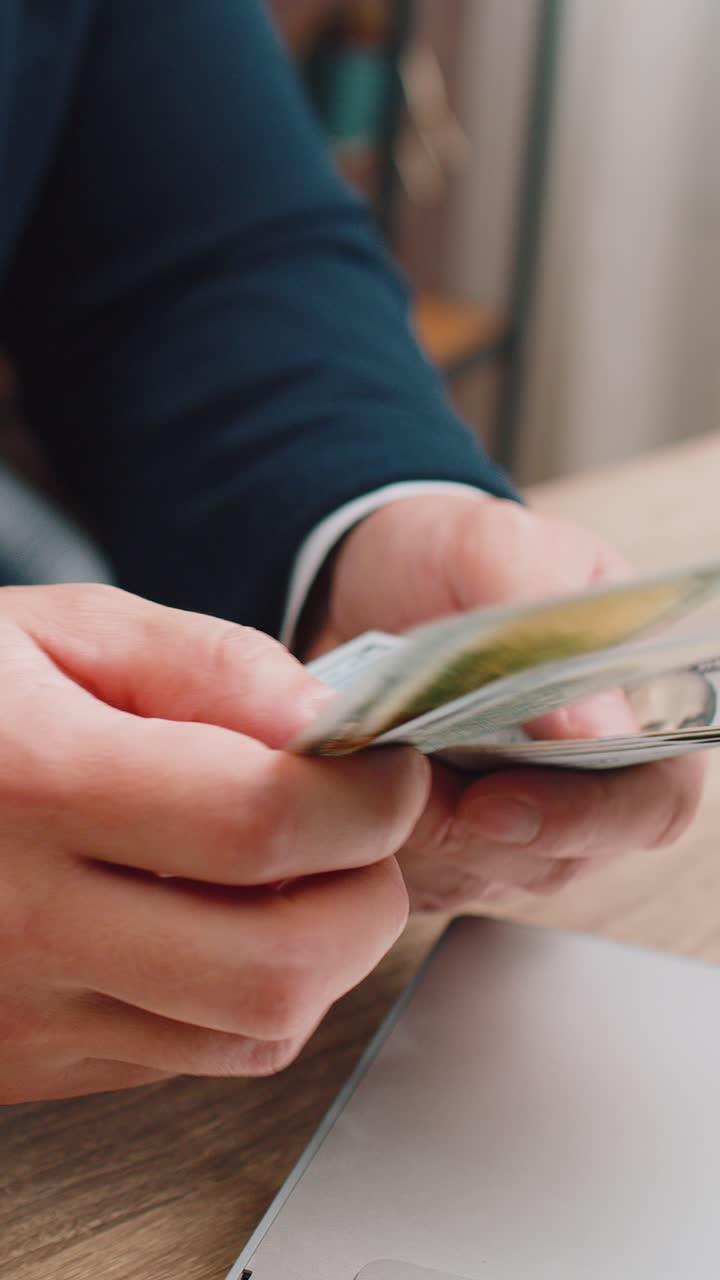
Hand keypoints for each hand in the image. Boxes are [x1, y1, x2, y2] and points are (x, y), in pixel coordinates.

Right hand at [0, 584, 427, 1101]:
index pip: (261, 822)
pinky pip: (196, 1055)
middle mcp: (28, 916)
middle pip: (279, 963)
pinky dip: (254, 995)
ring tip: (299, 871)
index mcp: (37, 782)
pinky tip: (226, 920)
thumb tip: (327, 720)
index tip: (388, 768)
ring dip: (325, 952)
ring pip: (254, 1030)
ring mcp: (28, 1008)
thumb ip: (205, 665)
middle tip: (365, 830)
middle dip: (371, 893)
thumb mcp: (60, 631)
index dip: (368, 797)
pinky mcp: (34, 1057)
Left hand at [307, 494, 704, 909]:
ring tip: (365, 759)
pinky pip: (418, 879)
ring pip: (480, 874)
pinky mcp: (446, 849)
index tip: (492, 799)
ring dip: (416, 831)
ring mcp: (516, 824)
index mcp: (633, 708)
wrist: (365, 579)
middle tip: (402, 777)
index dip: (585, 819)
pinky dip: (374, 840)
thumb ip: (548, 617)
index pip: (651, 802)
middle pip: (561, 857)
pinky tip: (345, 781)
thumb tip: (598, 731)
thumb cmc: (452, 558)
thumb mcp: (497, 545)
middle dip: (472, 829)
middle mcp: (586, 781)